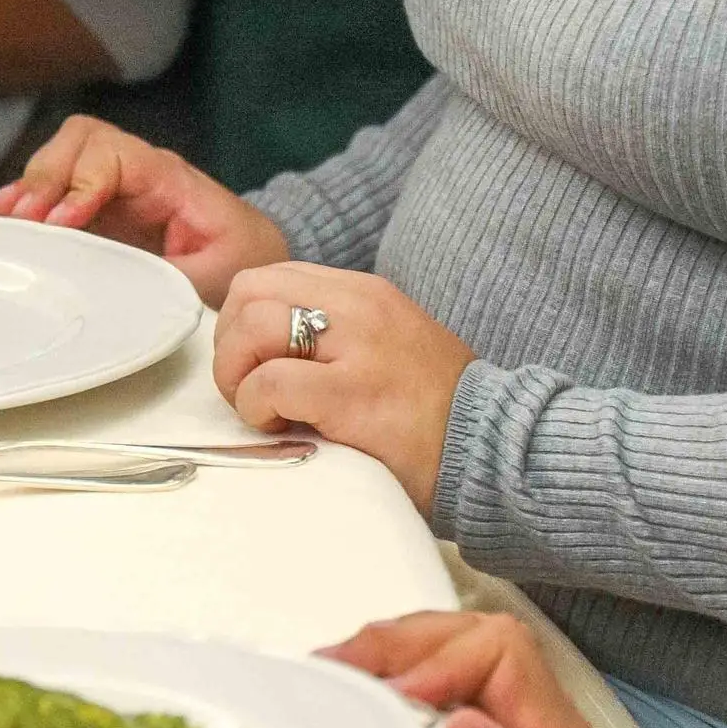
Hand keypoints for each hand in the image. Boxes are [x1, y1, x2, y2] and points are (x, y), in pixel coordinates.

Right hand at [0, 114, 287, 303]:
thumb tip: (126, 291)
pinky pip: (57, 188)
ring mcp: (113, 186)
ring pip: (64, 155)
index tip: (61, 223)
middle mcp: (136, 171)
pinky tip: (9, 218)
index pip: (116, 156)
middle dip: (48, 174)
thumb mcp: (217, 275)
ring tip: (9, 217)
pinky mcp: (97, 208)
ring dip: (33, 182)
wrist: (253, 256)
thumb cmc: (240, 260)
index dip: (82, 182)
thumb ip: (173, 278)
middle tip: (25, 219)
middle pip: (83, 140)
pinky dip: (30, 198)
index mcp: (169, 178)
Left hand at [212, 264, 473, 512]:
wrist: (496, 449)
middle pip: (248, 293)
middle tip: (247, 389)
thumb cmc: (433, 411)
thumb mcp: (385, 345)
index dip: (240, 321)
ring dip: (238, 375)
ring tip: (263, 409)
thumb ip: (332, 333)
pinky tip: (280, 427)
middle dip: (230, 346)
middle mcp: (360, 307)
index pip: (268, 278)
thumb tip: (262, 347)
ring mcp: (359, 347)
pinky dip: (257, 406)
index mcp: (363, 293)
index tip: (251, 364)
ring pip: (252, 326)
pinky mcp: (354, 394)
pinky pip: (271, 382)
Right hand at [324, 613, 701, 727]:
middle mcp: (544, 726)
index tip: (386, 703)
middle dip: (403, 641)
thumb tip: (460, 722)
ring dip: (403, 658)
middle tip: (334, 669)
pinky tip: (382, 717)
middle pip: (476, 640)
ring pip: (465, 666)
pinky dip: (413, 695)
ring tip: (342, 678)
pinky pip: (460, 705)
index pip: (500, 652)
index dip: (437, 659)